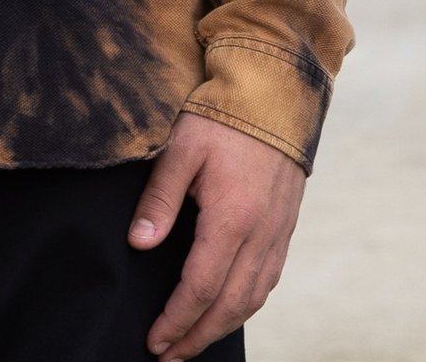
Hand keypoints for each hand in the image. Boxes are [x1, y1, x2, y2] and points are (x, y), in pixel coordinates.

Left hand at [128, 111, 306, 358]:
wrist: (275, 90)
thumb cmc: (223, 115)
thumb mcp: (181, 148)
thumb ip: (159, 199)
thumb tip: (139, 245)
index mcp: (232, 218)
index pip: (200, 288)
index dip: (176, 320)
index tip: (155, 341)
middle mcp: (261, 234)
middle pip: (229, 306)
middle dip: (197, 337)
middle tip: (169, 356)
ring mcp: (278, 233)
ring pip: (253, 299)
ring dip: (222, 327)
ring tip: (193, 341)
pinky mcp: (285, 226)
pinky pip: (268, 281)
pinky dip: (246, 305)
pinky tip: (228, 309)